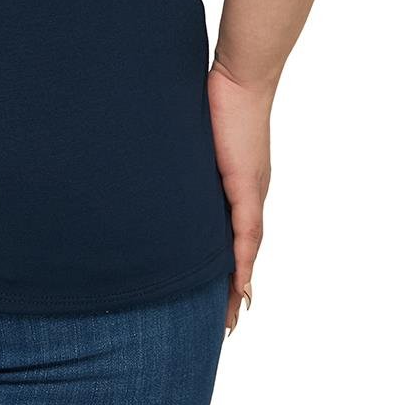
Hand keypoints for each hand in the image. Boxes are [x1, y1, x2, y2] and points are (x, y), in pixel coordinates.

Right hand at [207, 59, 272, 332]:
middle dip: (233, 289)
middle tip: (226, 325)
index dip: (226, 269)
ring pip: (246, 252)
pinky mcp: (247, 187)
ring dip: (238, 285)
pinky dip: (242, 263)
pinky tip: (240, 288)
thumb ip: (180, 161)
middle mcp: (248, 196)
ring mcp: (250, 194)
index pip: (231, 237)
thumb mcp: (192, 139)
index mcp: (234, 188)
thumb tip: (155, 171)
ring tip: (232, 317)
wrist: (239, 79)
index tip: (220, 299)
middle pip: (242, 254)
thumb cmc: (216, 100)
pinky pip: (246, 235)